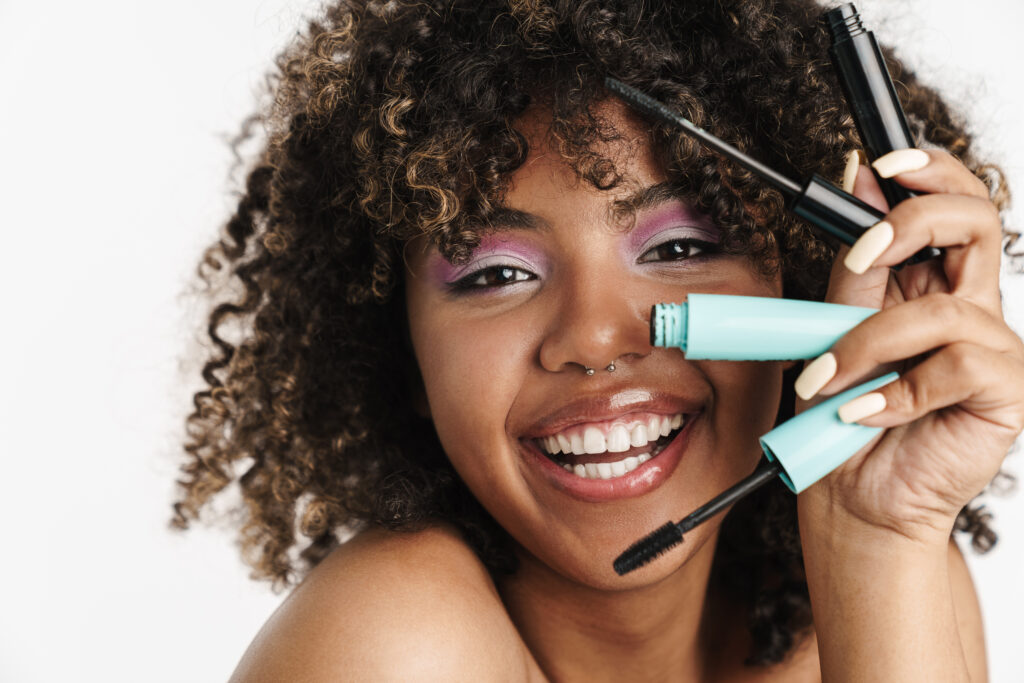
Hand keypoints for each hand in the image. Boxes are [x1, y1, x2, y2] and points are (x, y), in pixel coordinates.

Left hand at [793, 148, 1023, 545]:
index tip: (876, 166)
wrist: (855, 494)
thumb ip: (855, 266)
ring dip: (867, 343)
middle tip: (863, 252)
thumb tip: (858, 181)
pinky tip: (867, 412)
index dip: (927, 173)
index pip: (952, 205)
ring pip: (941, 310)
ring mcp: (993, 349)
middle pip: (978, 222)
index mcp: (930, 285)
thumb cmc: (844, 415)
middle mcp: (969, 308)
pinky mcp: (1006, 392)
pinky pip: (956, 366)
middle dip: (915, 221)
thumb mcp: (836, 327)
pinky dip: (897, 390)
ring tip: (828, 380)